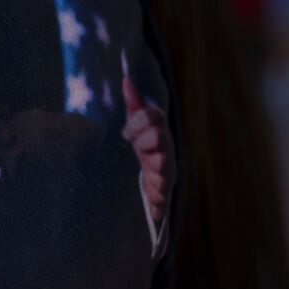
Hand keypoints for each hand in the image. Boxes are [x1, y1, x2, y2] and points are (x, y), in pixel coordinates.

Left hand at [122, 75, 173, 222]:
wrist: (149, 175)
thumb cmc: (140, 145)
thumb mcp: (135, 124)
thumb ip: (133, 104)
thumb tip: (126, 80)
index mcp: (156, 129)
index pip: (152, 117)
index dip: (137, 122)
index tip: (124, 133)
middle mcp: (164, 149)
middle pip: (160, 140)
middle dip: (149, 141)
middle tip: (138, 148)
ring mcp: (165, 171)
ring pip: (164, 168)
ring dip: (157, 168)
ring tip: (152, 170)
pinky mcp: (162, 194)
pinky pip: (162, 198)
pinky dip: (158, 202)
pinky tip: (153, 209)